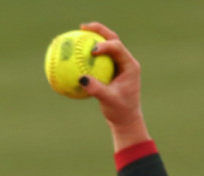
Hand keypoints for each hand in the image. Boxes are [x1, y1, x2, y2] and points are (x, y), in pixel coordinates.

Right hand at [78, 22, 149, 150]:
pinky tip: (74, 52)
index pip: (117, 48)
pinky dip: (87, 53)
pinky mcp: (111, 70)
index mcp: (130, 66)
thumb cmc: (120, 111)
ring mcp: (118, 64)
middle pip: (113, 39)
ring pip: (106, 45)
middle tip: (83, 27)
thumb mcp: (109, 101)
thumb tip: (81, 78)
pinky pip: (98, 58)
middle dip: (99, 30)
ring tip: (78, 32)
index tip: (91, 50)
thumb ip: (96, 90)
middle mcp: (125, 61)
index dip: (104, 45)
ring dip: (93, 37)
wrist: (126, 119)